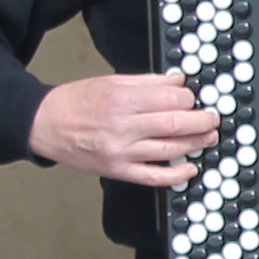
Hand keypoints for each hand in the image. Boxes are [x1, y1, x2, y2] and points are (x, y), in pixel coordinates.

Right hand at [30, 72, 217, 187]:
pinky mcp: (118, 170)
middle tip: (213, 118)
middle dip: (201, 121)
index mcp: (121, 99)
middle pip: (175, 123)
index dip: (189, 99)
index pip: (170, 98)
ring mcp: (121, 151)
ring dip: (195, 144)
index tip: (195, 99)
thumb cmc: (76, 102)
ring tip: (207, 137)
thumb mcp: (110, 81)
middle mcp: (123, 126)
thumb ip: (147, 82)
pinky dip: (176, 175)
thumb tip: (178, 80)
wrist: (45, 125)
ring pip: (170, 149)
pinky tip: (190, 168)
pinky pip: (154, 177)